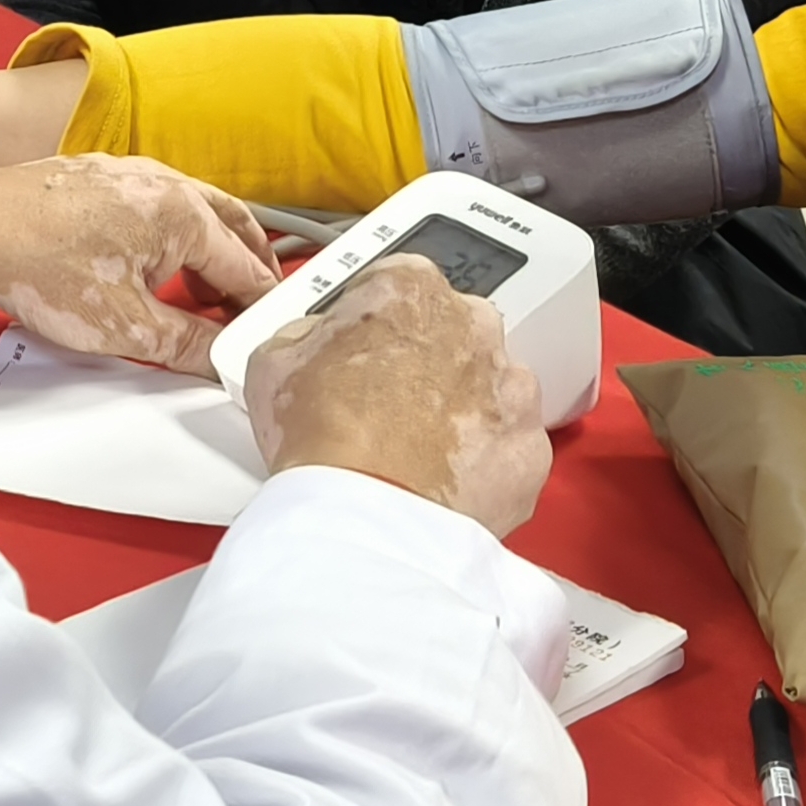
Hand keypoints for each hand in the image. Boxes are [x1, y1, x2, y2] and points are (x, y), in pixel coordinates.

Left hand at [0, 153, 279, 373]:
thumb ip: (186, 344)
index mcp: (183, 213)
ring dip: (213, 253)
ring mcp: (133, 173)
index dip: (261, 308)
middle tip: (254, 311)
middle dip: (250, 271)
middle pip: (232, 228)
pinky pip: (161, 205)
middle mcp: (166, 182)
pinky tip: (158, 267)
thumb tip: (222, 360)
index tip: (268, 335)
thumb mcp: (124, 326)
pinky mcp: (102, 176)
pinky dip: (177, 237)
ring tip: (208, 298)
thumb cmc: (39, 267)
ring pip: (197, 213)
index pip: (246, 267)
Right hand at [247, 257, 552, 537]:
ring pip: (490, 389)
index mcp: (409, 287)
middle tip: (386, 406)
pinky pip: (509, 447)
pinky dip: (484, 463)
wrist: (368, 520)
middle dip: (427, 362)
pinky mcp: (532, 447)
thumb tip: (313, 345)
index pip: (397, 286)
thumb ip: (305, 335)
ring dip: (461, 411)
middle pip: (453, 332)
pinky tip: (444, 483)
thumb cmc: (323, 438)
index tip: (360, 352)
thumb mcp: (272, 362)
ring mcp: (511, 387)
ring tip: (414, 452)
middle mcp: (472, 324)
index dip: (374, 324)